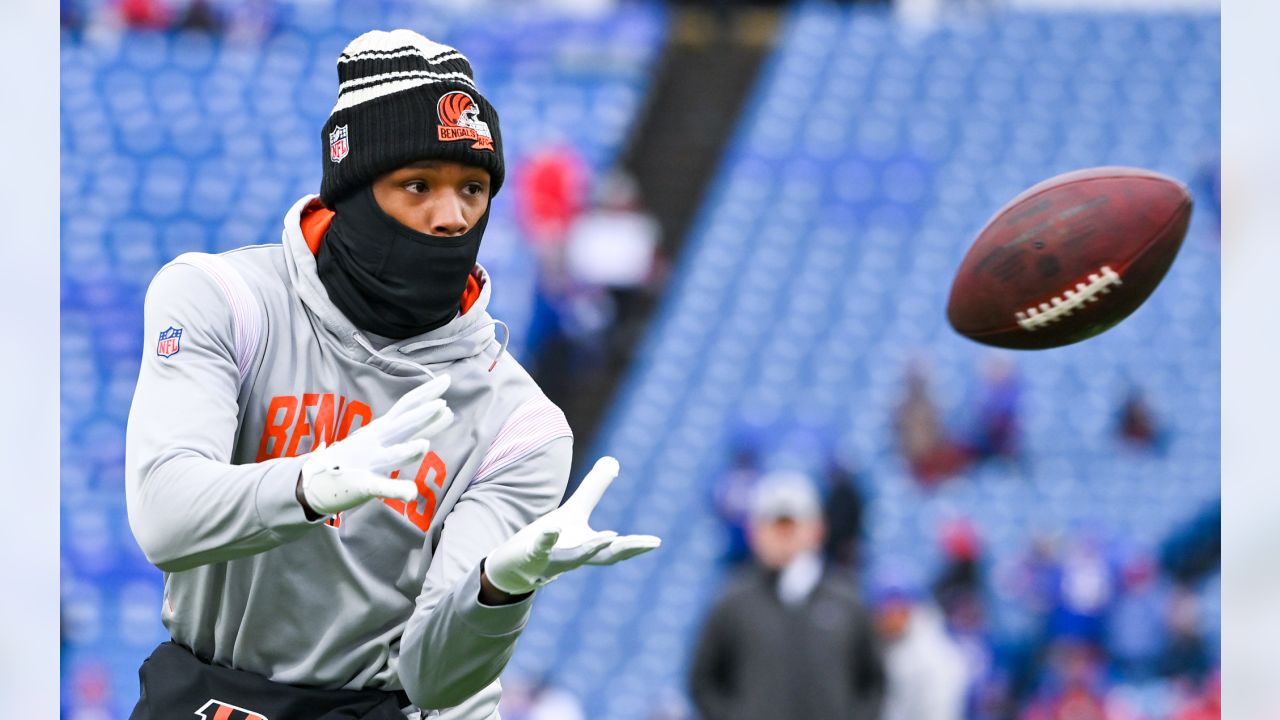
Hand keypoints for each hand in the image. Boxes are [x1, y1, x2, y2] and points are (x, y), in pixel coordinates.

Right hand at [300, 374, 452, 515]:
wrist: (318, 477)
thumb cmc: (361, 456)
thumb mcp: (393, 437)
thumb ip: (422, 428)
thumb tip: (449, 411)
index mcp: (384, 428)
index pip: (407, 405)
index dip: (426, 393)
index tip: (446, 380)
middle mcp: (376, 440)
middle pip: (400, 426)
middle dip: (419, 416)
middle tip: (441, 404)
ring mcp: (369, 462)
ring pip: (390, 455)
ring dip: (406, 451)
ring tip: (425, 445)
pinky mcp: (362, 485)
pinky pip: (379, 488)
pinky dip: (394, 489)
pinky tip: (411, 493)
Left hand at [484, 456, 661, 594]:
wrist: (516, 563)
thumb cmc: (551, 538)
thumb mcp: (575, 510)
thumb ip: (594, 489)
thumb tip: (613, 461)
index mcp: (588, 547)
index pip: (616, 550)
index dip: (636, 546)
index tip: (656, 542)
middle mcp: (574, 558)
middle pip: (603, 558)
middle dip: (625, 550)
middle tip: (646, 544)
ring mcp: (552, 561)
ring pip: (574, 559)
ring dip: (592, 548)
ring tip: (611, 536)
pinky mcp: (529, 557)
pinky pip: (538, 550)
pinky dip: (546, 541)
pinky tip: (552, 529)